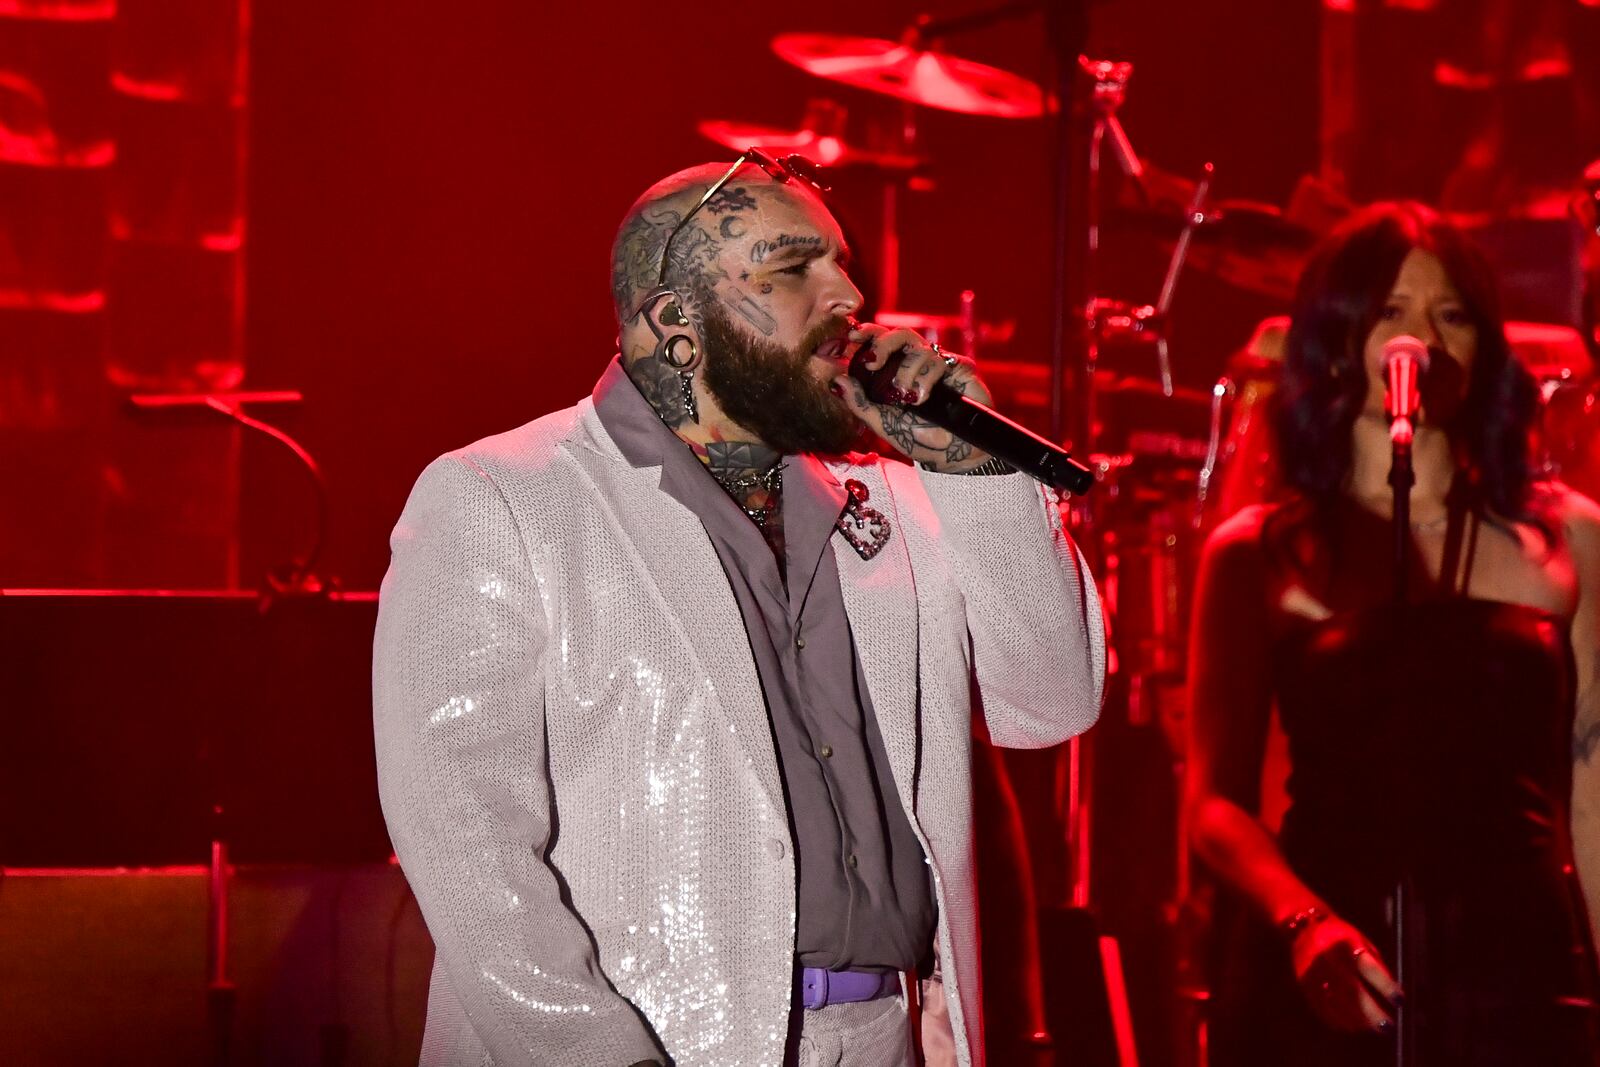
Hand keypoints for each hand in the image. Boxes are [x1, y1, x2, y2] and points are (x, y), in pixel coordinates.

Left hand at [830, 323, 996, 470]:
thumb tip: (837, 381)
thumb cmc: (916, 439)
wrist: (951, 455)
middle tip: (872, 363)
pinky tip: (923, 397)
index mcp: (895, 372)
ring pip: (917, 347)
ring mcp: (938, 364)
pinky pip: (938, 359)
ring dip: (906, 373)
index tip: (851, 337)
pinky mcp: (958, 367)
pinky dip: (926, 378)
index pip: (881, 342)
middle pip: (899, 334)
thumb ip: (860, 404)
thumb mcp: (881, 424)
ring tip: (907, 398)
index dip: (867, 333)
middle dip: (882, 344)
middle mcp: (916, 363)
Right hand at [1290, 913, 1401, 1033]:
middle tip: (1387, 1025)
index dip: (1385, 985)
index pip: (1367, 967)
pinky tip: (1352, 1026)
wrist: (1302, 926)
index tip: (1399, 1000)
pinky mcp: (1304, 983)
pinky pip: (1321, 1006)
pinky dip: (1338, 1019)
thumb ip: (1376, 963)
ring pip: (1336, 1002)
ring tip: (1373, 1028)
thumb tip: (1392, 990)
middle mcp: (1328, 958)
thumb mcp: (1361, 941)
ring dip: (1356, 1019)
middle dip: (1371, 1011)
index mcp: (1345, 943)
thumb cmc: (1340, 935)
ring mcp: (1313, 972)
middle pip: (1351, 990)